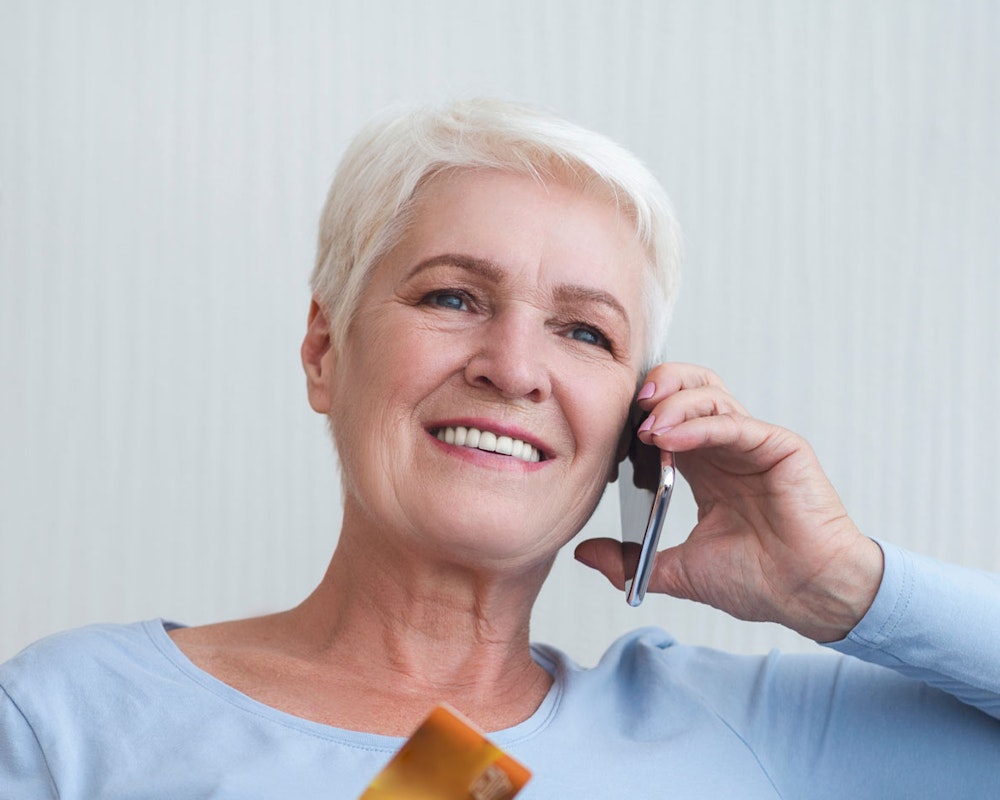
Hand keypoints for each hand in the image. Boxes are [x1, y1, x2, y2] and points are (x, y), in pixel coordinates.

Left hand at [575, 363, 883, 641]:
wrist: (809, 597)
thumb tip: (583, 552)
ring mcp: (753, 443)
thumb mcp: (678, 570)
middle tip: (627, 409)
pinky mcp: (779, 446)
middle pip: (687, 388)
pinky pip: (733, 422)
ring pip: (709, 394)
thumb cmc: (759, 581)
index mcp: (703, 467)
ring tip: (646, 426)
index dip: (635, 419)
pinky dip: (698, 424)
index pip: (664, 418)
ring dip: (672, 402)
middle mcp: (726, 447)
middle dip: (654, 388)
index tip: (609, 438)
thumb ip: (630, 560)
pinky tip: (670, 437)